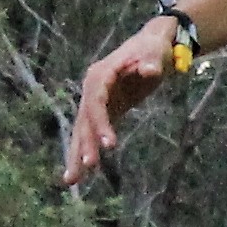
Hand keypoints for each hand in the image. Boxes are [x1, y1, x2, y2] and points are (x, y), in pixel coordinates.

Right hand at [61, 24, 172, 184]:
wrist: (151, 45)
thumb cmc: (153, 48)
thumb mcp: (155, 52)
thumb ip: (151, 62)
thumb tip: (150, 70)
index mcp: (101, 75)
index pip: (96, 103)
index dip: (101, 124)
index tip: (110, 145)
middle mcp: (92, 89)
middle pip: (85, 120)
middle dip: (85, 144)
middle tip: (87, 168)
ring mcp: (96, 100)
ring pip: (83, 130)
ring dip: (77, 154)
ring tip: (71, 181)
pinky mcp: (105, 110)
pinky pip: (93, 133)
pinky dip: (87, 150)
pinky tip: (81, 172)